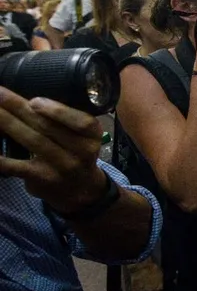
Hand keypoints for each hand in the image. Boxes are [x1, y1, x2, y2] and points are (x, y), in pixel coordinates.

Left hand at [0, 89, 105, 213]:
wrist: (81, 190)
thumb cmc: (77, 153)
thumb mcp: (84, 137)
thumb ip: (67, 120)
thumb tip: (30, 99)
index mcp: (93, 135)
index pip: (80, 122)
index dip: (57, 111)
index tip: (34, 100)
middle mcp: (81, 151)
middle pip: (48, 127)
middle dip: (20, 107)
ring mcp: (62, 167)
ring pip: (32, 141)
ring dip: (8, 123)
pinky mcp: (43, 179)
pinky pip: (18, 166)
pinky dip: (2, 158)